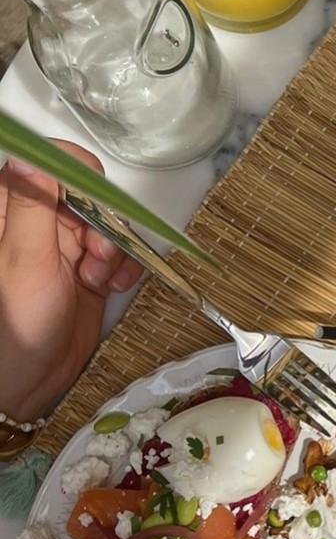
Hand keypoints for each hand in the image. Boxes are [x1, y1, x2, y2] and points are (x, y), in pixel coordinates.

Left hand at [0, 144, 142, 422]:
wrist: (26, 381)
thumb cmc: (14, 325)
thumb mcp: (25, 261)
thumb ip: (32, 207)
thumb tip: (34, 157)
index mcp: (11, 210)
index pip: (51, 164)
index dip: (81, 179)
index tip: (94, 207)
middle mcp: (38, 222)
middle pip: (88, 195)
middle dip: (104, 223)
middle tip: (96, 257)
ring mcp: (64, 246)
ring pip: (108, 224)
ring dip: (115, 250)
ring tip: (99, 280)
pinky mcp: (86, 270)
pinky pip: (118, 253)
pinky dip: (123, 268)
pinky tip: (109, 288)